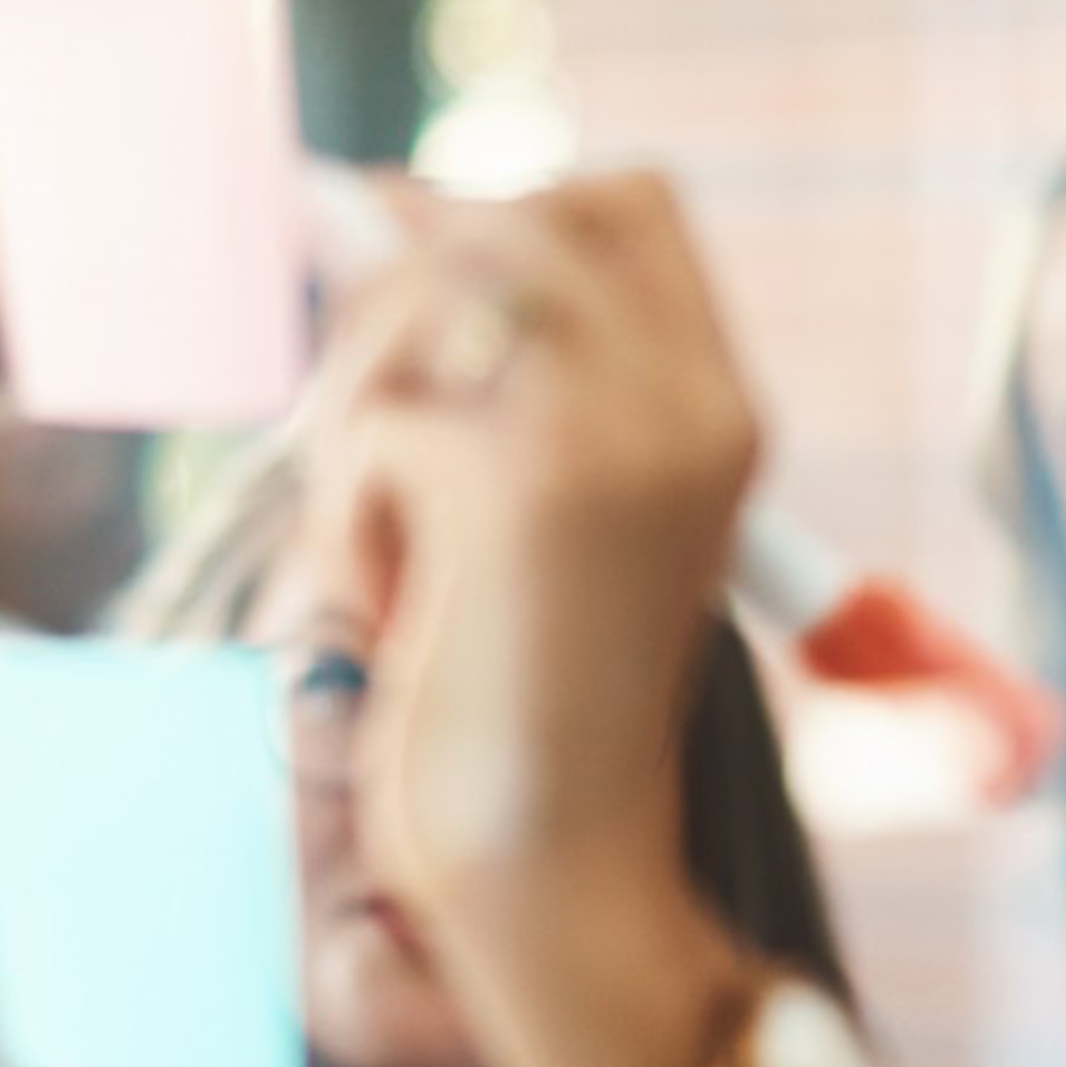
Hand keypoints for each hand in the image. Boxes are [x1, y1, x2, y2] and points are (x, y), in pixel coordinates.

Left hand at [304, 174, 767, 1066]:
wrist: (555, 867)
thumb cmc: (525, 700)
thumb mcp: (540, 507)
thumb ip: (495, 366)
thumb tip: (361, 202)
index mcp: (718, 405)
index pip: (620, 199)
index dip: (501, 224)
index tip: (426, 320)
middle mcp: (687, 401)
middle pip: (502, 220)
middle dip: (399, 311)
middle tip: (381, 450)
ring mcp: (613, 434)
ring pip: (419, 301)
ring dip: (357, 416)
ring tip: (387, 543)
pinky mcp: (522, 487)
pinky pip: (374, 423)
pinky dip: (347, 518)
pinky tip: (396, 610)